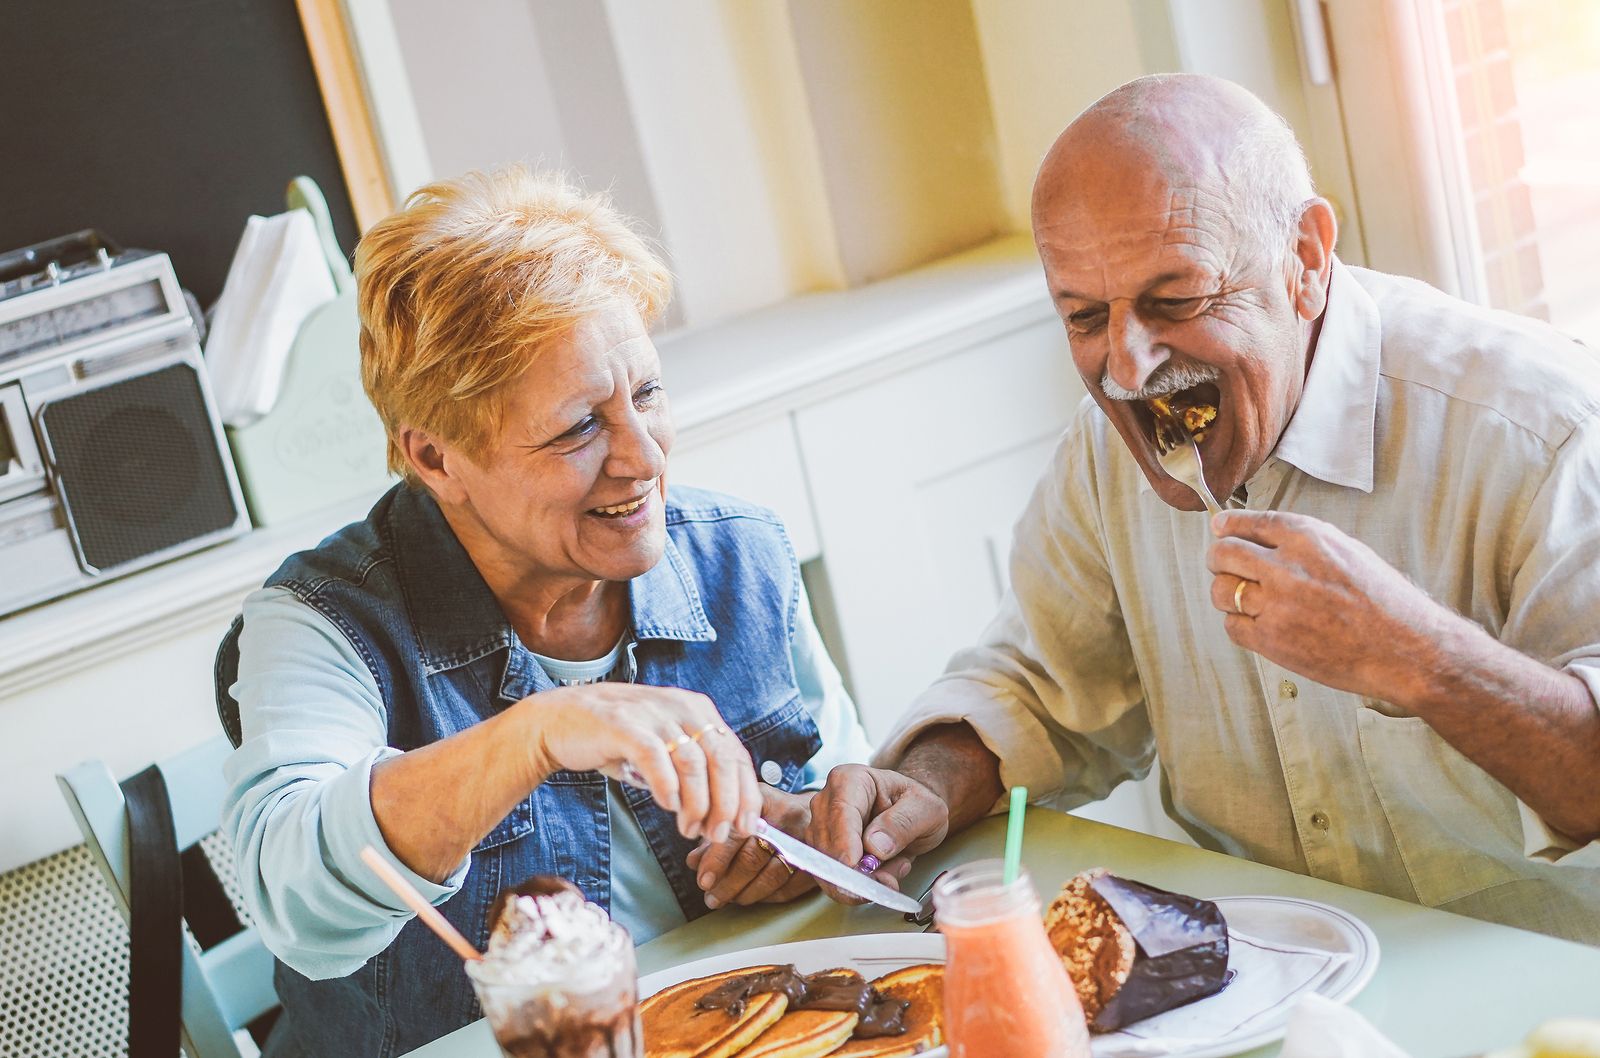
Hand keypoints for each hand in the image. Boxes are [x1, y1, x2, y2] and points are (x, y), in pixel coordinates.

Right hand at [521, 684, 760, 842]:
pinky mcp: (624, 725)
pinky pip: (656, 757)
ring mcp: (653, 713)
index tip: (746, 826)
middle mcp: (681, 706)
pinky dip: (667, 786)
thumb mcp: (665, 747)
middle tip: (716, 834)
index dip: (746, 794)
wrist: (560, 720)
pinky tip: (667, 806)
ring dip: (697, 804)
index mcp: (698, 710)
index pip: (736, 754)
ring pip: (693, 763)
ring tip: (689, 829)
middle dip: (725, 805)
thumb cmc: (617, 740)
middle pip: (721, 760)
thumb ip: (694, 771)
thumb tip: (725, 816)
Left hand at [688, 787, 816, 908]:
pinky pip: (788, 889)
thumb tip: (693, 862)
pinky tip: (751, 896)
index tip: (703, 879)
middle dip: (728, 882)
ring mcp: (806, 842)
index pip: (737, 832)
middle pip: (753, 857)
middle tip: (711, 896)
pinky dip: (766, 897)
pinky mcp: (817, 863)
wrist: (813, 813)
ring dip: (744, 894)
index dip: (717, 859)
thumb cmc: (769, 815)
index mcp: (764, 801)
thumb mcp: (743, 814)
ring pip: (771, 877)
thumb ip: (717, 836)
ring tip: (727, 899)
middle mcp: (788, 818)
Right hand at [804, 765, 948, 904]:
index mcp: (850, 780)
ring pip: (825, 866)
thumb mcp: (924, 809)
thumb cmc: (916, 805)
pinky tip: (882, 876)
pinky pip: (831, 880)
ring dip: (860, 881)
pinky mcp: (824, 853)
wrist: (912, 815)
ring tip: (893, 870)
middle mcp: (827, 802)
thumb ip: (902, 823)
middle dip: (855, 870)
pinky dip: (857, 888)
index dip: (844, 842)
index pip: (840, 812)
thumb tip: (875, 846)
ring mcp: (821, 828)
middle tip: (887, 881)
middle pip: (826, 842)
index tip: (854, 865)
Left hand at [1208, 509, 1442, 701]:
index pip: (1246, 522)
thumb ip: (1302, 541)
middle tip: (1223, 567)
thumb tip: (1256, 534)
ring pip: (1220, 591)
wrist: (1407, 649)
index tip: (1220, 530)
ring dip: (1226, 594)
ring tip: (1245, 600)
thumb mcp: (1347, 551)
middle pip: (1222, 553)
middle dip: (1217, 559)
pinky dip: (1240, 625)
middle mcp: (1286, 566)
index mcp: (1307, 537)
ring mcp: (1276, 604)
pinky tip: (1260, 625)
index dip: (1227, 527)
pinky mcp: (1272, 640)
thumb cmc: (1384, 601)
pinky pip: (1232, 627)